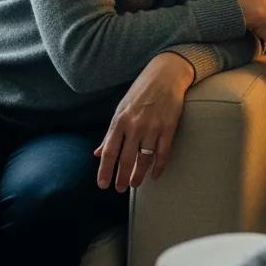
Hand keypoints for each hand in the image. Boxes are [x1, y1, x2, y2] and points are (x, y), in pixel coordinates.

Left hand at [93, 52, 193, 190]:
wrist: (166, 76)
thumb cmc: (141, 92)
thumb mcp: (121, 110)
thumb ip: (110, 134)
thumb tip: (97, 153)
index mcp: (119, 121)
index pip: (109, 151)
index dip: (105, 170)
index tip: (103, 185)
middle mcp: (134, 126)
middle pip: (126, 159)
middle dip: (122, 177)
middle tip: (120, 189)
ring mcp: (152, 127)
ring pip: (144, 158)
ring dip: (139, 175)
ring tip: (135, 185)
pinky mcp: (168, 127)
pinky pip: (163, 152)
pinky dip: (159, 166)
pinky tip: (155, 175)